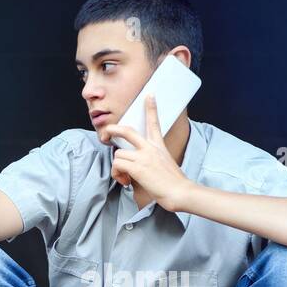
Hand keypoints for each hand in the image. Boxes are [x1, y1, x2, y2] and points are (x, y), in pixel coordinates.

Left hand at [103, 95, 194, 211]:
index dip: (151, 108)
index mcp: (159, 146)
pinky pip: (118, 165)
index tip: (149, 95)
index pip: (154, 123)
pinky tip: (126, 182)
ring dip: (117, 167)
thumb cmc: (175, 183)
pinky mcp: (137, 167)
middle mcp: (150, 148)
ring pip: (118, 154)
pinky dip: (118, 174)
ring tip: (125, 178)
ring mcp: (143, 157)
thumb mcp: (166, 164)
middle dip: (113, 129)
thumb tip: (138, 166)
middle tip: (106, 132)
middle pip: (127, 131)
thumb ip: (153, 160)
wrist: (180, 191)